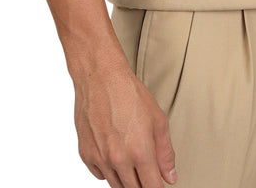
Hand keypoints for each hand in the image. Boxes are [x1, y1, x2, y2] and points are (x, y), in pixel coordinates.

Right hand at [73, 60, 176, 187]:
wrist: (100, 77)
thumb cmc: (129, 93)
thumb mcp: (158, 119)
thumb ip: (165, 152)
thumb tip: (170, 176)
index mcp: (140, 152)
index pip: (151, 187)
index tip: (160, 185)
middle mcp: (118, 159)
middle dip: (143, 185)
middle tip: (147, 172)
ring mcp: (100, 158)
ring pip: (115, 186)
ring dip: (126, 181)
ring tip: (132, 163)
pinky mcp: (85, 154)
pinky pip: (99, 175)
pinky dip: (109, 172)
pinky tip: (115, 157)